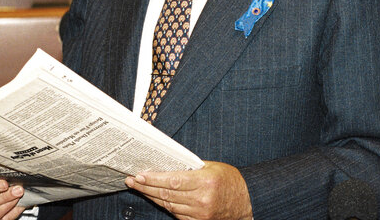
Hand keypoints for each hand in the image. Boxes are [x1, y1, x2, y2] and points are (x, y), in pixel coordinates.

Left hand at [125, 161, 252, 219]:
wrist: (248, 200)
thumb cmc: (229, 180)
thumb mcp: (211, 167)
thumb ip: (189, 167)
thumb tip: (165, 164)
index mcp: (204, 182)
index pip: (172, 181)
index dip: (153, 179)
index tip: (139, 175)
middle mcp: (201, 200)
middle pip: (167, 194)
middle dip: (146, 187)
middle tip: (131, 180)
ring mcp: (201, 214)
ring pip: (169, 206)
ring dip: (152, 197)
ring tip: (139, 188)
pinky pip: (177, 215)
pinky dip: (166, 206)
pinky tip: (156, 198)